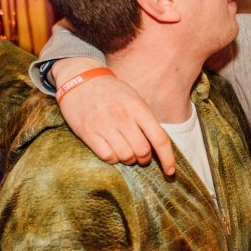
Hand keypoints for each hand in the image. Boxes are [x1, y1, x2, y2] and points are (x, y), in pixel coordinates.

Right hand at [54, 58, 175, 175]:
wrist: (80, 80)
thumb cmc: (112, 91)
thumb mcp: (134, 98)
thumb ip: (146, 120)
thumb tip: (159, 145)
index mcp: (138, 108)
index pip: (159, 138)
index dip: (167, 158)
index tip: (170, 171)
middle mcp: (122, 117)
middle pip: (142, 151)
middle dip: (145, 159)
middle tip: (141, 155)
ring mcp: (104, 126)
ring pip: (125, 157)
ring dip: (129, 159)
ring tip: (125, 151)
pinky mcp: (88, 133)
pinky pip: (107, 157)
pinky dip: (113, 159)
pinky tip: (112, 150)